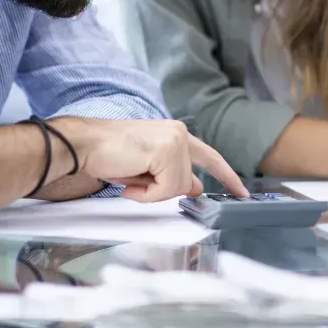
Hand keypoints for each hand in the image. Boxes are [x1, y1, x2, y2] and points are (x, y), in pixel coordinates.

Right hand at [55, 118, 249, 201]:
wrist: (85, 145)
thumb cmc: (109, 154)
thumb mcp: (148, 168)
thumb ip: (174, 174)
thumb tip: (196, 187)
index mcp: (176, 134)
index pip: (209, 157)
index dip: (226, 176)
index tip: (242, 192)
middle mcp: (180, 133)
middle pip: (189, 182)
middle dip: (163, 191)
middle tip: (135, 182)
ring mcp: (175, 141)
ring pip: (177, 187)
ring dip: (151, 192)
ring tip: (129, 177)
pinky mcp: (167, 151)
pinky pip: (165, 190)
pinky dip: (146, 194)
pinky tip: (129, 181)